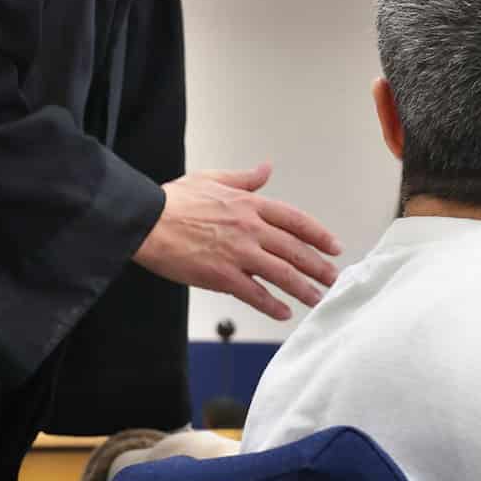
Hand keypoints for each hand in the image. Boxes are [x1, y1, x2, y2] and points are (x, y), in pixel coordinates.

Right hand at [133, 163, 340, 320]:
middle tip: (334, 279)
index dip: (319, 235)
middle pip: (295, 250)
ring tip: (318, 299)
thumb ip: (244, 178)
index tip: (334, 247)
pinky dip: (272, 304)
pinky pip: (254, 293)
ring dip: (303, 289)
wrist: (146, 220)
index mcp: (250, 204)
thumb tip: (266, 168)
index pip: (296, 221)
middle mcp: (250, 228)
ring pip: (281, 273)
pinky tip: (284, 312)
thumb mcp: (212, 178)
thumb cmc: (173, 200)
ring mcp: (238, 253)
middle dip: (318, 267)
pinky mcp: (221, 275)